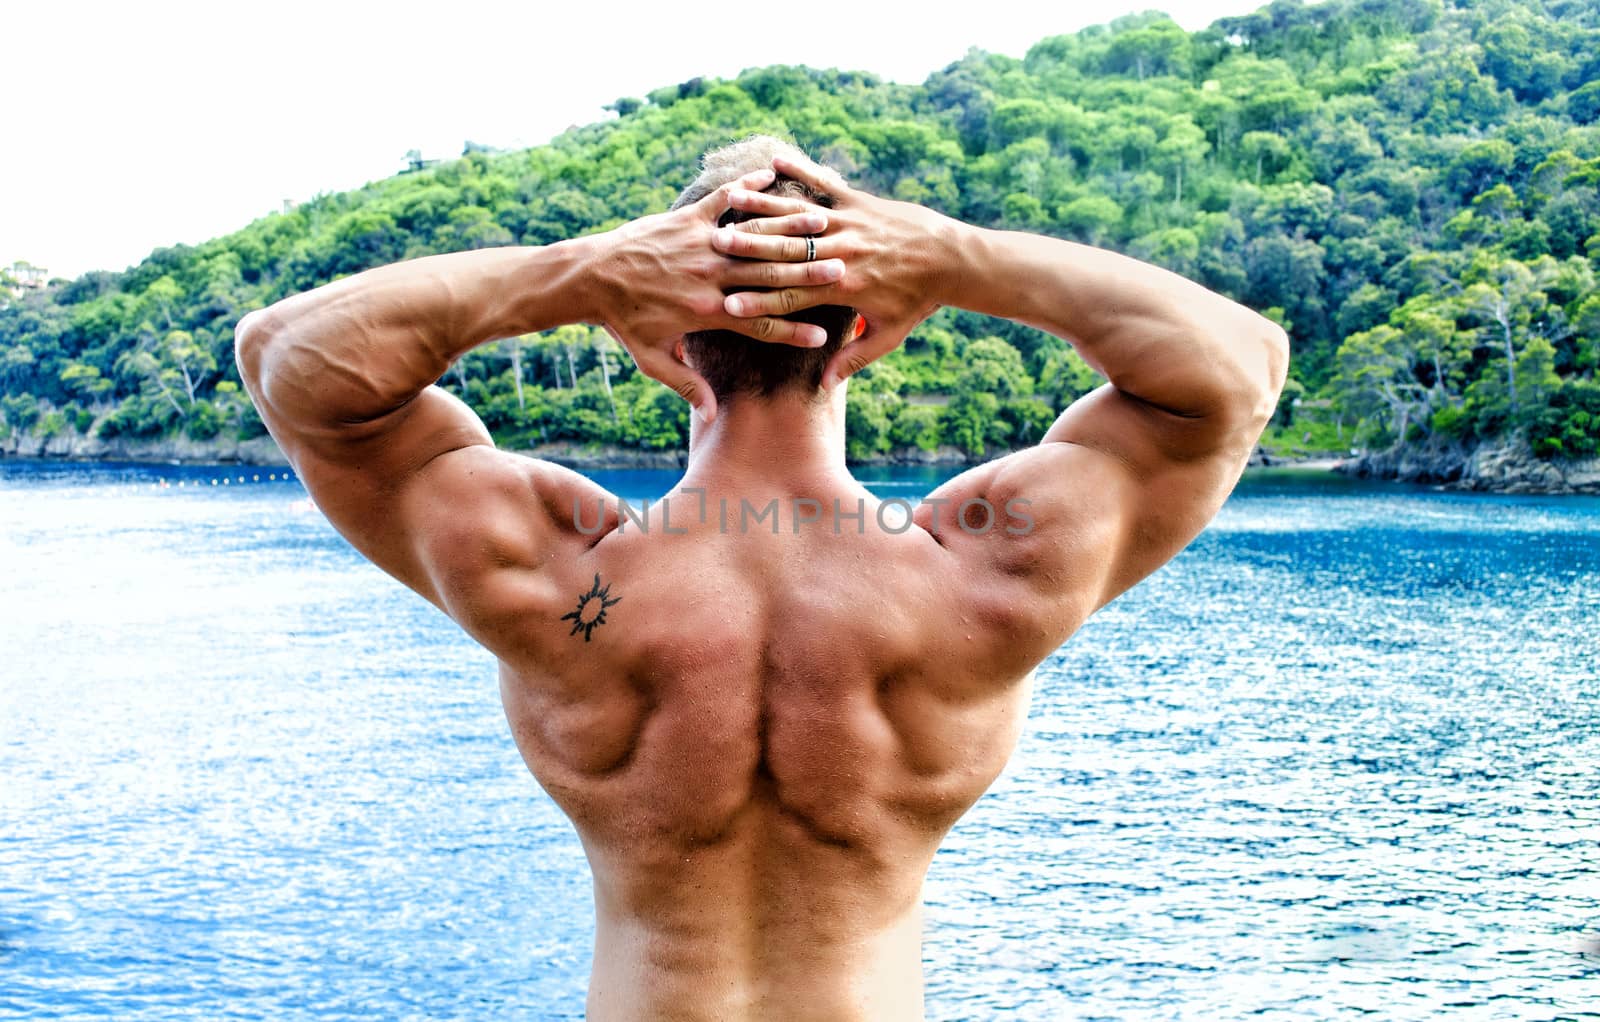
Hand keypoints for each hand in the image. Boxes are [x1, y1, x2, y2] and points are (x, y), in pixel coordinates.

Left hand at [589, 167, 846, 421]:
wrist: (591, 276)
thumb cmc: (623, 321)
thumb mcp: (652, 359)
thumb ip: (686, 384)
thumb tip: (711, 414)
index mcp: (706, 312)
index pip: (760, 326)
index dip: (793, 334)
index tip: (824, 339)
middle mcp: (710, 276)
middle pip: (768, 278)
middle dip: (807, 275)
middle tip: (844, 271)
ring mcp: (701, 243)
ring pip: (754, 237)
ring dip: (790, 228)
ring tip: (823, 222)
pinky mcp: (687, 218)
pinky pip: (723, 199)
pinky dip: (746, 187)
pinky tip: (772, 174)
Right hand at [711, 154, 961, 387]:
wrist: (951, 259)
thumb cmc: (919, 301)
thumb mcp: (888, 336)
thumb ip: (854, 359)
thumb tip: (826, 385)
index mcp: (843, 288)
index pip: (791, 298)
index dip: (757, 303)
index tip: (725, 306)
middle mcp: (841, 252)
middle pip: (784, 252)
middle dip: (747, 250)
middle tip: (713, 248)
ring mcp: (849, 223)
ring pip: (797, 215)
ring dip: (762, 207)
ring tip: (730, 201)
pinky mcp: (859, 201)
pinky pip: (824, 182)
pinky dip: (800, 171)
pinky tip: (774, 160)